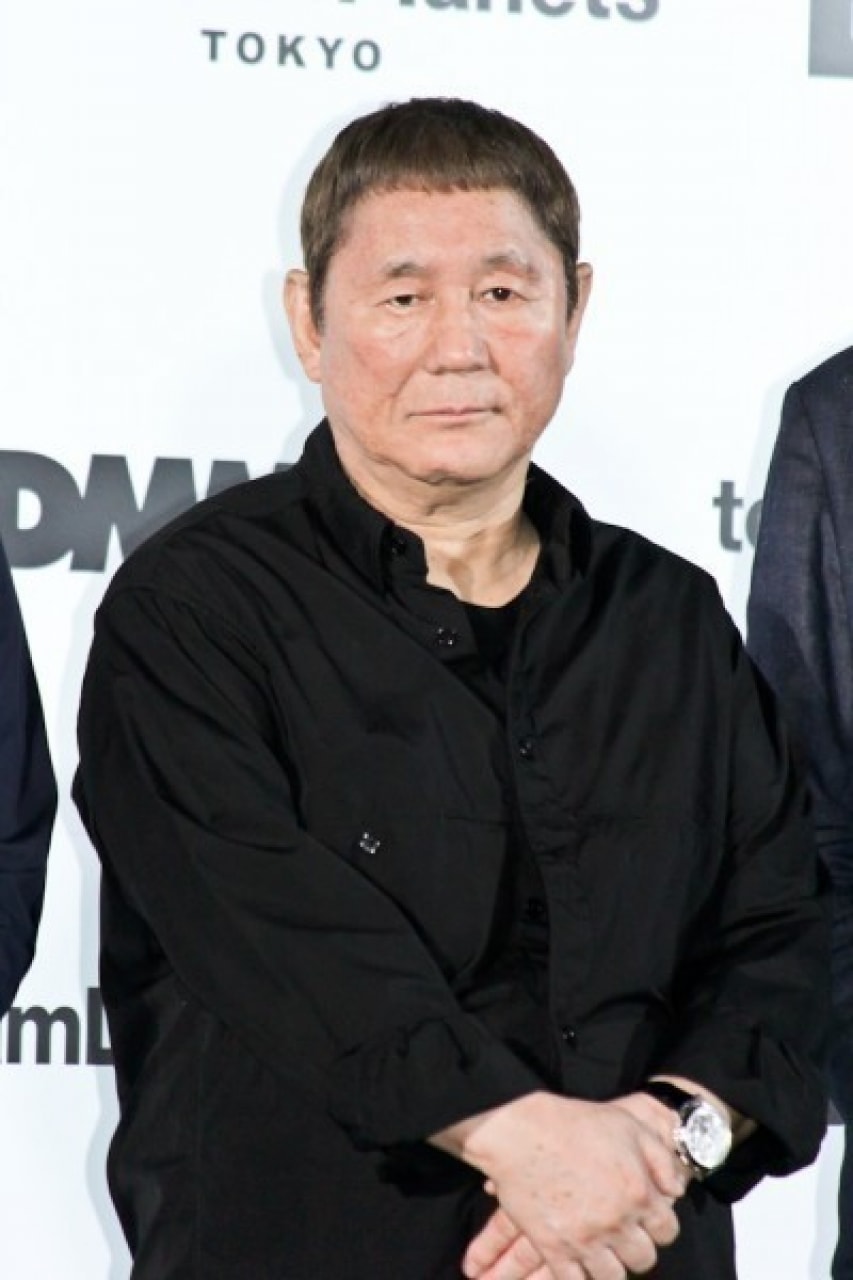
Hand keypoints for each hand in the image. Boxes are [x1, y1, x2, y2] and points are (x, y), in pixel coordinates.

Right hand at [440, 1091, 686, 1278]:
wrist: (520, 1133)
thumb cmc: (574, 1123)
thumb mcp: (627, 1125)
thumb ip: (660, 1159)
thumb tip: (675, 1190)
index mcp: (638, 1192)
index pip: (667, 1230)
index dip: (659, 1225)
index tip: (647, 1220)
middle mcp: (616, 1221)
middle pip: (643, 1258)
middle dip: (636, 1248)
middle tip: (624, 1235)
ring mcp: (585, 1239)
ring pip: (613, 1277)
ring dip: (611, 1266)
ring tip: (602, 1253)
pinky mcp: (554, 1249)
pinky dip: (579, 1278)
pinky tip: (578, 1268)